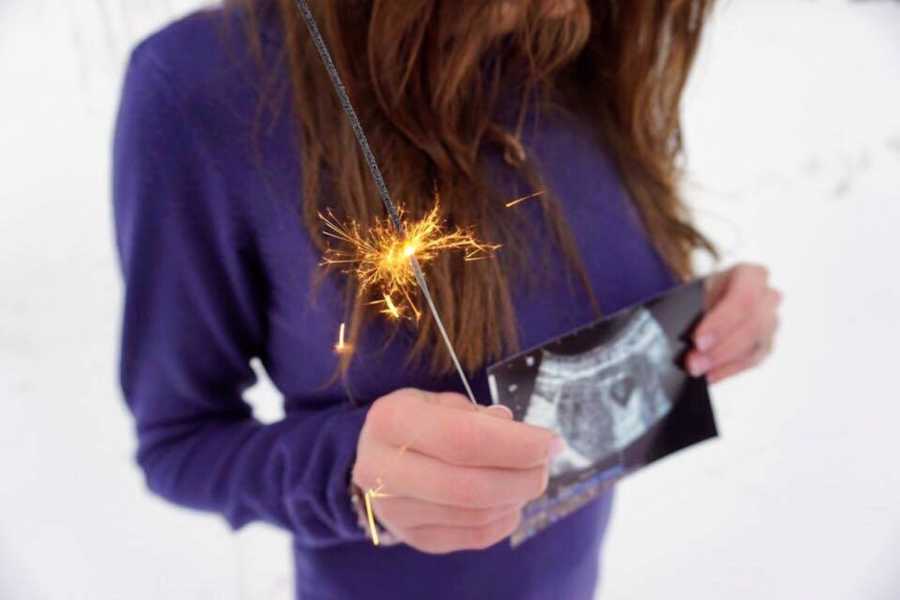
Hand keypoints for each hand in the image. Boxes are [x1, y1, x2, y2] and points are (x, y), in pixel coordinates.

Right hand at [352, 388, 560, 553]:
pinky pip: (474, 536)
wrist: (379, 458)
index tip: (550, 442)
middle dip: (523, 476)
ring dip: (516, 497)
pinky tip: (511, 498)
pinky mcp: (414, 538)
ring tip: (528, 476)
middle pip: (470, 486)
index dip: (515, 444)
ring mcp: (394, 511)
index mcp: (390, 421)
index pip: (462, 439)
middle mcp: (382, 469)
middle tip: (545, 464)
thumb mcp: (441, 401)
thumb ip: (478, 416)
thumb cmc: (420, 422)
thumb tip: (520, 434)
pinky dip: (505, 518)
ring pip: (476, 514)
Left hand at [687, 263, 781, 383]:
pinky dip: (729, 370)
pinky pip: (753, 361)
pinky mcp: (765, 344)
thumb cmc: (699, 294)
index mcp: (749, 275)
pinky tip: (710, 375)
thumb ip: (689, 310)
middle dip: (721, 348)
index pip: (744, 298)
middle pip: (754, 325)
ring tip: (698, 370)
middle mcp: (766, 297)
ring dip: (724, 362)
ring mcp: (770, 322)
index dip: (722, 322)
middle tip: (693, 363)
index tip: (698, 341)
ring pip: (757, 345)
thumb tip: (680, 334)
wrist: (703, 302)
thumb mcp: (692, 292)